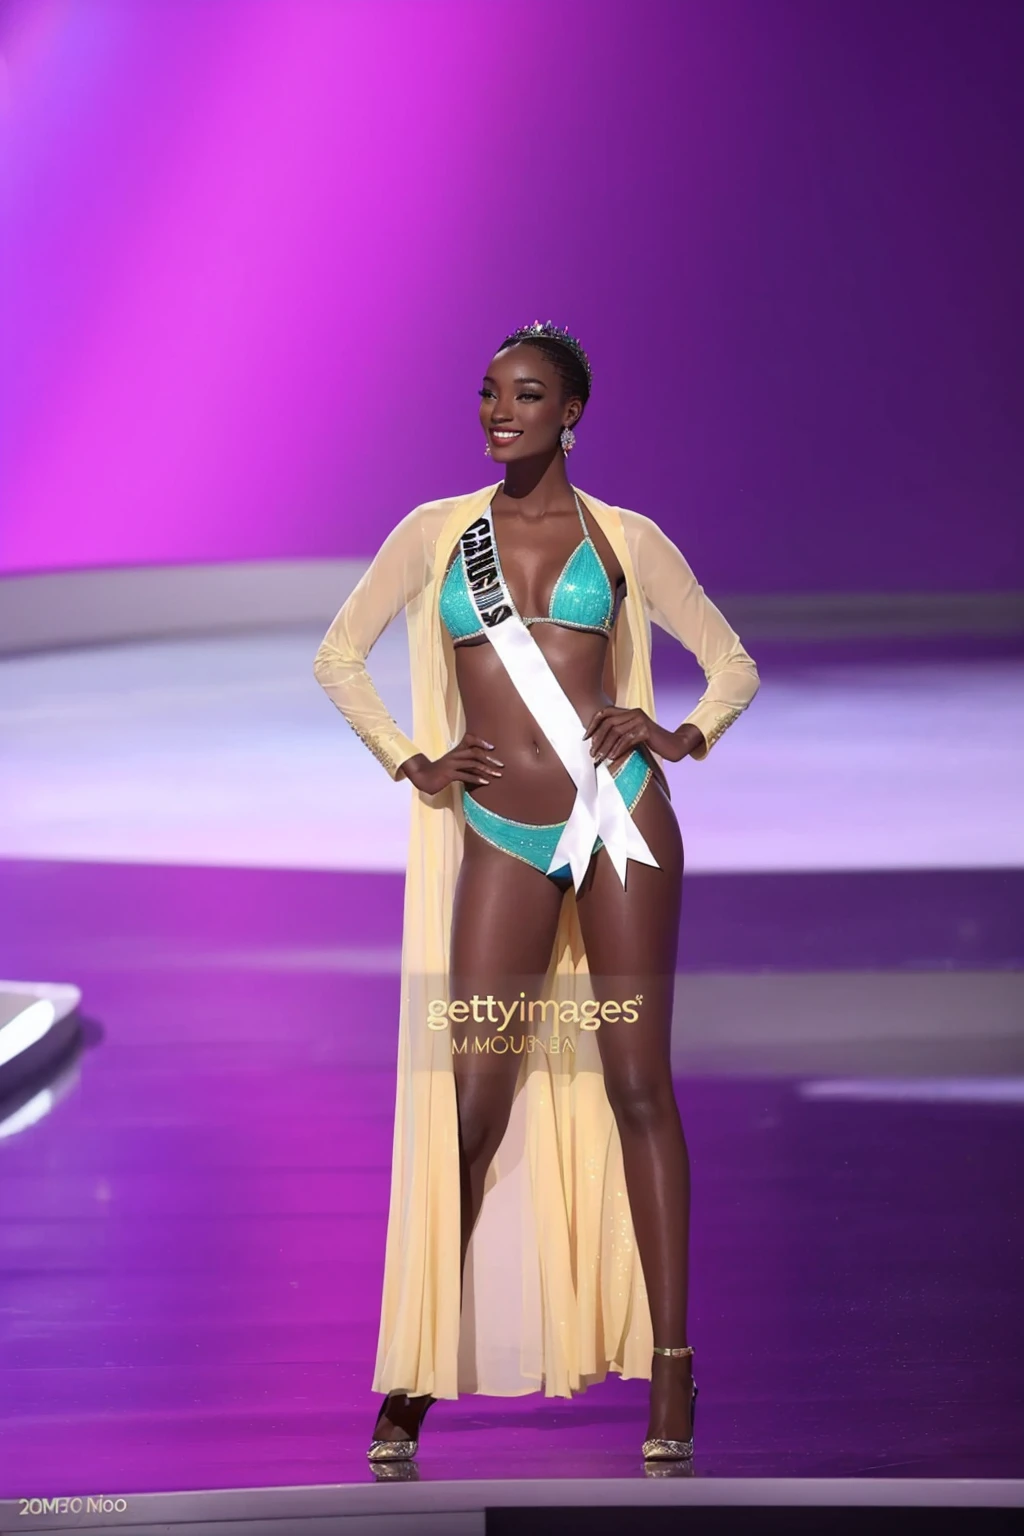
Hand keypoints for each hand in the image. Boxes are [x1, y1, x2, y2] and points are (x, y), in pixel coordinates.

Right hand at [398, 733, 502, 794]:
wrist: (422, 777)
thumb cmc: (439, 772)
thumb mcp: (451, 763)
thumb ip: (463, 762)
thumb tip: (479, 766)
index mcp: (455, 751)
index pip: (470, 739)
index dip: (481, 741)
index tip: (493, 748)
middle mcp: (454, 755)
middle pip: (475, 752)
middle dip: (490, 759)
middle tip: (501, 765)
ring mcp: (451, 764)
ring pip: (473, 764)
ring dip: (487, 770)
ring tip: (497, 775)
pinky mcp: (449, 774)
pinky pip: (466, 775)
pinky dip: (477, 779)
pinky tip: (486, 783)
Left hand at [583, 707, 699, 765]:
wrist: (674, 745)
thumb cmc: (652, 743)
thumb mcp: (634, 735)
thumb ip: (620, 734)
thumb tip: (597, 743)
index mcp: (629, 711)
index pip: (604, 712)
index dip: (593, 724)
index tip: (585, 738)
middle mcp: (634, 712)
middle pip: (608, 723)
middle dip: (597, 739)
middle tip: (591, 753)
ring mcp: (640, 720)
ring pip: (615, 732)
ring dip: (605, 746)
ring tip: (599, 758)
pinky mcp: (646, 730)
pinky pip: (626, 739)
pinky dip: (617, 749)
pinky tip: (612, 757)